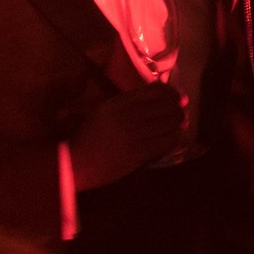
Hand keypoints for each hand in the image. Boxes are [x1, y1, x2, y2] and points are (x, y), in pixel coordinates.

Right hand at [70, 83, 184, 188]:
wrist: (73, 163)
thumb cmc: (85, 137)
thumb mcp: (102, 111)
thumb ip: (126, 103)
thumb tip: (156, 96)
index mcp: (119, 102)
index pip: (156, 90)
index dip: (172, 93)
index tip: (177, 98)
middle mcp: (129, 115)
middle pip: (169, 106)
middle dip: (178, 109)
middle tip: (179, 113)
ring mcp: (135, 134)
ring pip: (171, 123)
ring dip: (178, 124)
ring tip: (177, 126)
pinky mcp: (139, 153)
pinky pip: (167, 142)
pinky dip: (174, 139)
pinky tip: (171, 140)